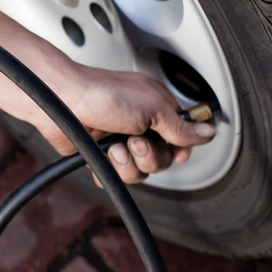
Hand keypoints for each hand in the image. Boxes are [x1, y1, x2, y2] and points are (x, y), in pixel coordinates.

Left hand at [38, 64, 215, 184]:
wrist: (63, 100)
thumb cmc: (103, 93)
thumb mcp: (152, 107)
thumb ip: (180, 126)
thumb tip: (208, 132)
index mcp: (156, 110)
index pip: (181, 139)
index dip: (179, 150)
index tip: (176, 153)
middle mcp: (139, 126)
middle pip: (161, 160)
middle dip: (149, 156)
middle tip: (134, 140)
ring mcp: (119, 141)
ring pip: (139, 173)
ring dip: (127, 164)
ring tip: (114, 146)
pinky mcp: (100, 155)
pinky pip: (114, 178)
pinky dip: (109, 170)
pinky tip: (102, 155)